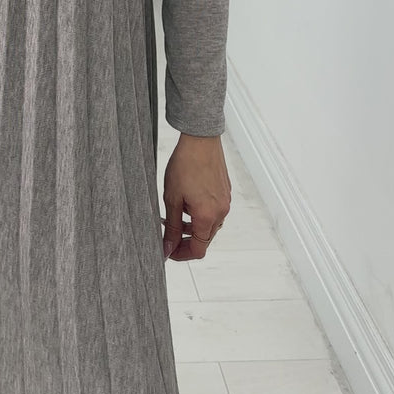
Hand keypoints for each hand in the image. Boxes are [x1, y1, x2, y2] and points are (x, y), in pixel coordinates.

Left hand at [161, 135, 230, 261]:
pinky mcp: (226, 192)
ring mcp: (226, 202)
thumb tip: (168, 249)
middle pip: (205, 239)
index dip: (182, 254)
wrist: (200, 139)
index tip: (168, 251)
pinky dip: (201, 214)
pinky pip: (214, 211)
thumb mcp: (172, 199)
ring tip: (174, 214)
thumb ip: (172, 228)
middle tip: (167, 232)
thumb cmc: (185, 165)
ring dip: (193, 226)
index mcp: (208, 216)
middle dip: (186, 240)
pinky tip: (187, 201)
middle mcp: (221, 212)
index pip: (198, 250)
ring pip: (209, 225)